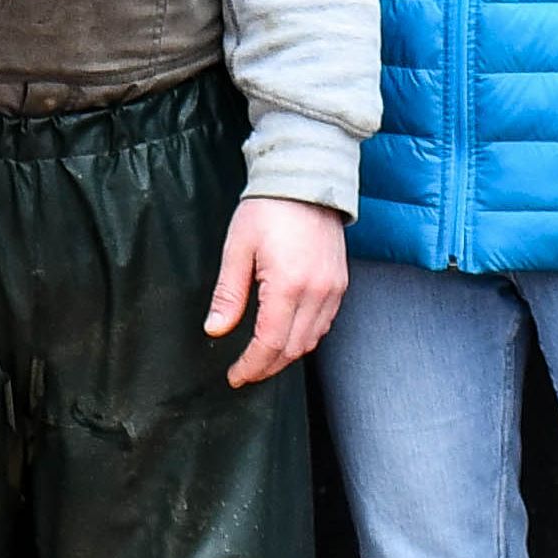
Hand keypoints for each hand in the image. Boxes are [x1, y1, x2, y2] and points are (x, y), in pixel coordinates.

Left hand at [204, 195, 348, 387]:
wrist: (307, 180)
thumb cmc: (268, 209)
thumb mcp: (237, 249)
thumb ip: (229, 294)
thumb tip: (216, 329)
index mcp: (288, 286)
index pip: (270, 343)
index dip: (251, 366)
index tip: (235, 376)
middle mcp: (317, 293)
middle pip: (293, 348)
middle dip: (267, 367)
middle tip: (244, 373)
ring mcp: (334, 289)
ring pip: (311, 340)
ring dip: (286, 355)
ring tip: (261, 360)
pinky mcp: (340, 284)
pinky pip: (324, 324)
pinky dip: (304, 337)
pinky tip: (285, 336)